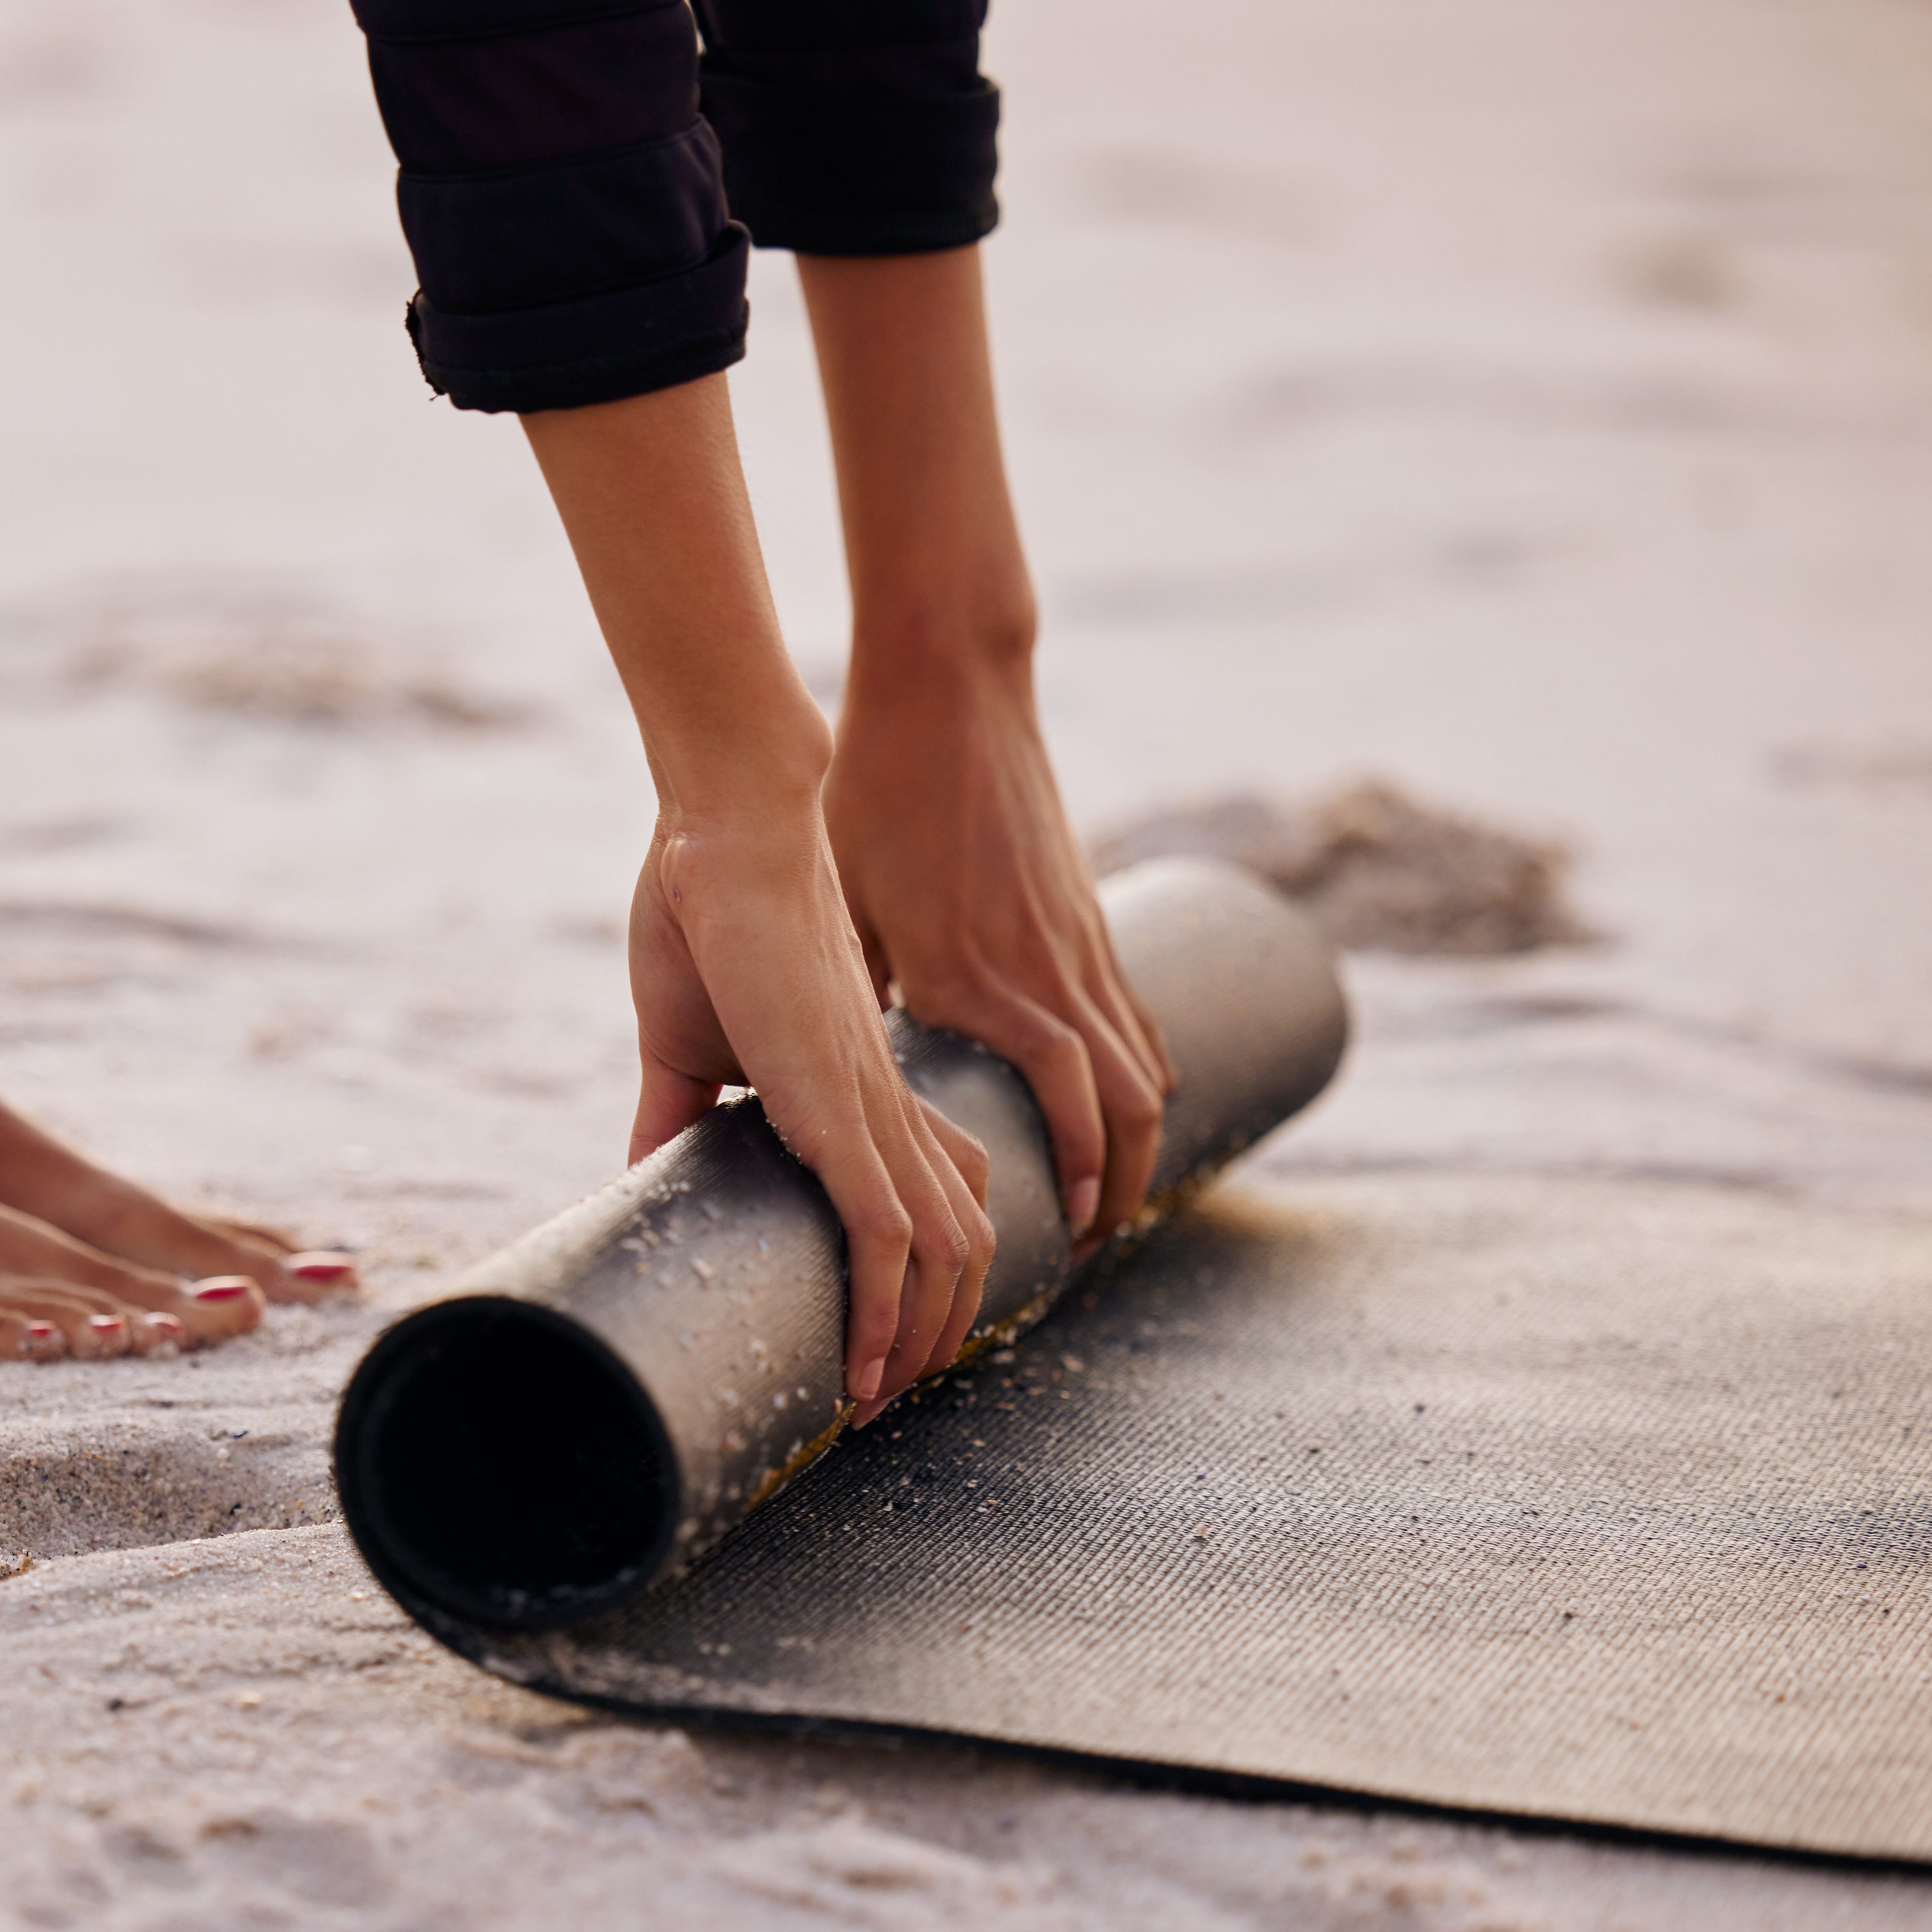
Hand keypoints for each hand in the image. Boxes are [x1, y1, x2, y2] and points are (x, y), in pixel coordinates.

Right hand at [624, 798, 992, 1411]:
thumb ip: (675, 1109)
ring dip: (922, 1339)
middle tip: (883, 1392)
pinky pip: (891, 1234)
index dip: (928, 1272)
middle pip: (966, 1240)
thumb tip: (641, 1175)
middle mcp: (888, 1103)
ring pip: (950, 1252)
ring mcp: (871, 1107)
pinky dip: (888, 1313)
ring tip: (877, 1399)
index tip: (885, 1333)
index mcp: (863, 1083)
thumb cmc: (700, 912)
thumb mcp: (683, 1040)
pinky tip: (868, 1369)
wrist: (720, 832)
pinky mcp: (839, 1108)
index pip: (936, 1194)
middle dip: (939, 1328)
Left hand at [825, 643, 1173, 1253]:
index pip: (1066, 1101)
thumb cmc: (873, 794)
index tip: (1065, 1232)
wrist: (946, 692)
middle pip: (1123, 1102)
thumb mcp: (842, 901)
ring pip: (1141, 1062)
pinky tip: (1128, 1099)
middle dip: (1119, 1180)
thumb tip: (790, 1077)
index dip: (1078, 1174)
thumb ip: (842, 990)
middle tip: (1091, 1239)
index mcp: (977, 978)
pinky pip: (1132, 1010)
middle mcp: (1043, 967)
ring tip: (1113, 1194)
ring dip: (1137, 1135)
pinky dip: (1141, 1067)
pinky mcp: (1087, 909)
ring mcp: (1077, 937)